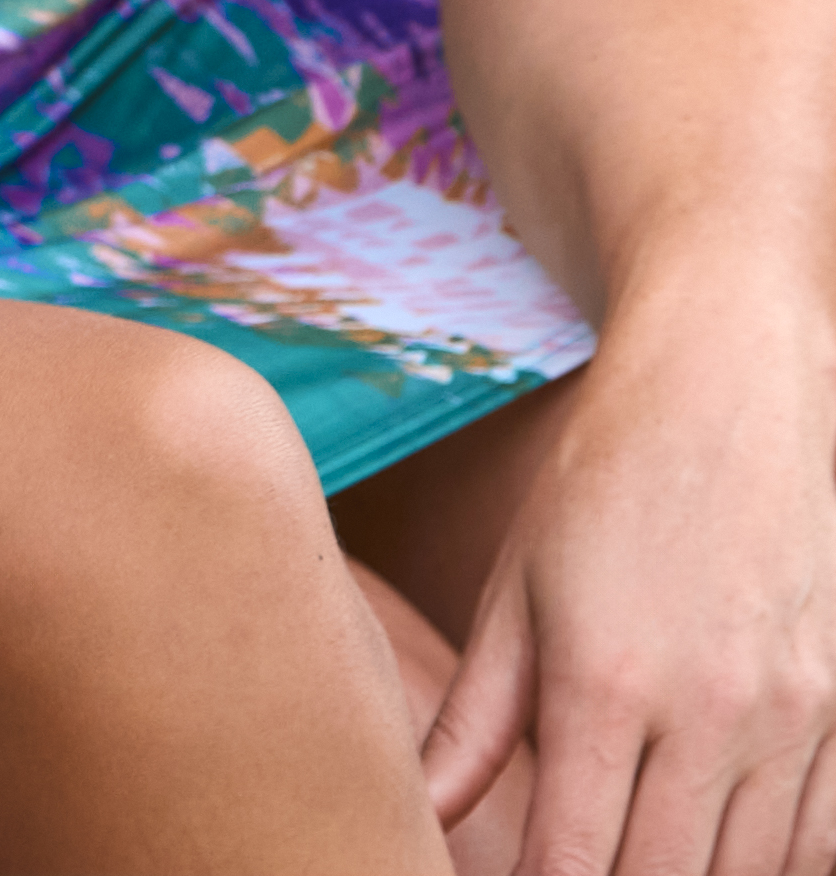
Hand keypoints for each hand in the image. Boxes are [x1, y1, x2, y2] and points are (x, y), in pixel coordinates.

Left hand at [418, 325, 835, 875]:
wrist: (733, 386)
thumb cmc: (604, 482)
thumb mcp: (516, 590)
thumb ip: (474, 722)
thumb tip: (417, 810)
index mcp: (607, 683)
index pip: (579, 861)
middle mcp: (712, 712)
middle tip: (578, 870)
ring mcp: (798, 715)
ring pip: (754, 871)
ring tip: (639, 853)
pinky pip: (824, 837)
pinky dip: (776, 860)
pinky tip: (724, 840)